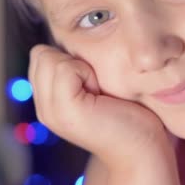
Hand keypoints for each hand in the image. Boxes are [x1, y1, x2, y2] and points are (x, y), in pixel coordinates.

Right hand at [28, 45, 169, 169]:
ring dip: (81, 66)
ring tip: (99, 93)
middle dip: (71, 60)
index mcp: (48, 102)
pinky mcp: (64, 110)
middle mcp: (43, 108)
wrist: (144, 149)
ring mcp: (50, 112)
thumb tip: (66, 35)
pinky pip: (65, 67)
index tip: (94, 83)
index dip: (69, 58)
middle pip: (40, 53)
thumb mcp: (95, 84)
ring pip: (50, 58)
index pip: (40, 54)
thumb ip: (74, 68)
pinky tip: (101, 95)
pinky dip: (87, 73)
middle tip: (97, 88)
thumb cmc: (129, 113)